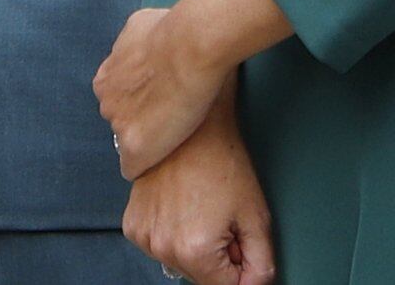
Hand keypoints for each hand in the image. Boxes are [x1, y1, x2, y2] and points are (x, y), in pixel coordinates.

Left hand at [96, 0, 291, 178]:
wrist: (191, 44)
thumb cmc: (174, 28)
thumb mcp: (143, 24)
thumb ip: (136, 42)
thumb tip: (146, 39)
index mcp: (105, 78)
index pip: (120, 99)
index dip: (145, 100)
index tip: (164, 98)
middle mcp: (106, 102)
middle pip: (123, 122)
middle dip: (144, 120)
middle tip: (174, 115)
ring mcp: (118, 126)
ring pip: (131, 142)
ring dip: (150, 139)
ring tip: (177, 136)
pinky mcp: (135, 148)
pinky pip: (134, 166)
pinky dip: (149, 162)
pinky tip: (168, 157)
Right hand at [122, 109, 278, 284]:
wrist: (190, 125)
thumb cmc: (222, 161)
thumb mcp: (256, 216)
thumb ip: (262, 263)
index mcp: (194, 251)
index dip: (240, 263)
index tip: (238, 237)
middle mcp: (162, 248)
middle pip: (201, 277)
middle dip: (217, 256)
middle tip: (222, 217)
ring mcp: (143, 237)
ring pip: (180, 263)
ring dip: (194, 247)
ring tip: (201, 207)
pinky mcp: (132, 225)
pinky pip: (160, 246)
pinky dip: (173, 234)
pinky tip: (182, 206)